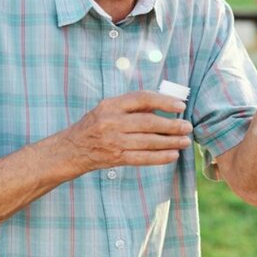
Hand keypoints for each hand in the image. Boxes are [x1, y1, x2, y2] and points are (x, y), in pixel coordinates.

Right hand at [60, 91, 192, 173]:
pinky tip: (173, 155)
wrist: (69, 149)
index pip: (142, 98)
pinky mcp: (114, 158)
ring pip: (147, 142)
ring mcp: (112, 141)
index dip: (164, 101)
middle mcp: (111, 122)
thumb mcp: (109, 109)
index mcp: (111, 105)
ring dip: (170, 142)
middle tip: (187, 127)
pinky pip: (141, 158)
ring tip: (184, 141)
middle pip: (148, 122)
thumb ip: (134, 106)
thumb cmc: (95, 125)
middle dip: (171, 125)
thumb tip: (165, 104)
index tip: (181, 106)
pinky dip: (159, 157)